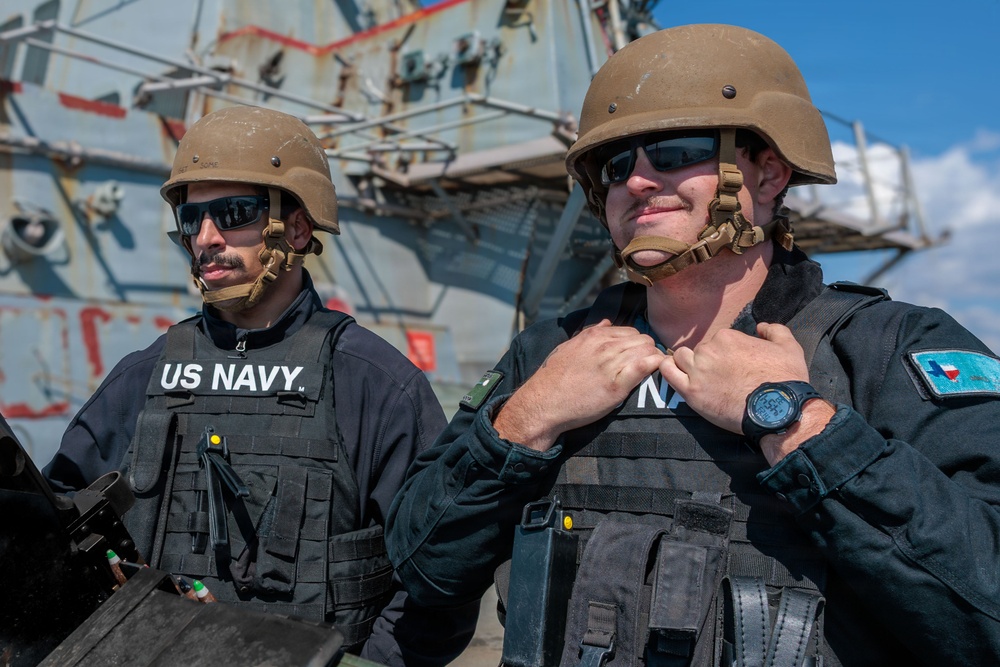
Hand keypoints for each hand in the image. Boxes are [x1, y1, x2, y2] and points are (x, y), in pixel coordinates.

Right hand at [495, 320, 665, 451]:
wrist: (544, 403)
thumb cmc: (553, 378)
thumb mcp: (567, 348)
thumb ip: (589, 334)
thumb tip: (606, 323)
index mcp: (593, 336)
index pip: (630, 331)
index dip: (637, 343)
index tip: (637, 355)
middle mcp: (603, 347)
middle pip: (643, 339)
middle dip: (648, 350)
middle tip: (646, 364)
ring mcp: (610, 365)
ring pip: (647, 350)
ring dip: (653, 359)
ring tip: (652, 371)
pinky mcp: (616, 385)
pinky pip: (644, 366)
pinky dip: (654, 366)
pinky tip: (655, 372)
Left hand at [659, 322, 811, 434]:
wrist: (777, 410)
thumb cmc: (785, 379)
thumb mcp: (789, 346)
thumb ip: (774, 330)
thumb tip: (761, 326)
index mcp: (727, 337)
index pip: (717, 341)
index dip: (725, 354)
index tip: (732, 367)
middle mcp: (709, 350)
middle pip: (699, 350)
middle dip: (707, 361)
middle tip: (719, 377)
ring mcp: (698, 370)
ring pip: (680, 358)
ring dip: (686, 364)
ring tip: (698, 377)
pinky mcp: (691, 392)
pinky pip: (667, 372)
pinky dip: (667, 369)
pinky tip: (674, 374)